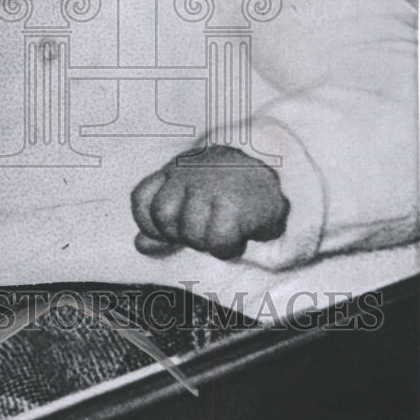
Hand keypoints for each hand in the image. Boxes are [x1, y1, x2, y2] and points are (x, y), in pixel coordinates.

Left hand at [131, 146, 289, 258]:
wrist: (279, 173)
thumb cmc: (230, 191)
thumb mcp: (193, 201)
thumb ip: (164, 224)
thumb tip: (140, 244)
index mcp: (174, 171)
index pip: (141, 199)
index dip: (150, 224)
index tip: (172, 232)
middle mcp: (189, 175)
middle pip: (163, 216)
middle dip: (181, 234)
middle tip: (204, 229)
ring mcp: (211, 188)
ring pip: (190, 232)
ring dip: (207, 242)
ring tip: (225, 231)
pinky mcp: (234, 205)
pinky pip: (218, 242)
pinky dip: (227, 248)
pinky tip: (239, 237)